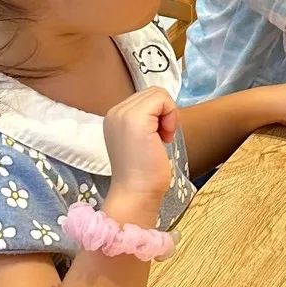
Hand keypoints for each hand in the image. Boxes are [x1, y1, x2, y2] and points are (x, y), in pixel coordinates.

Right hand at [103, 87, 176, 220]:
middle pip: (153, 92)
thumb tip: (163, 108)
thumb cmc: (143, 174)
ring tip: (162, 138)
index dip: (158, 114)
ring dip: (168, 114)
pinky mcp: (135, 119)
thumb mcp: (141, 139)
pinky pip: (162, 99)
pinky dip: (170, 115)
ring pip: (158, 94)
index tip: (157, 138)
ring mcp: (122, 114)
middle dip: (164, 113)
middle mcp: (115, 112)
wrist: (136, 194)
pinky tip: (165, 138)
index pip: (145, 98)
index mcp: (114, 117)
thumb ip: (146, 121)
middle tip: (162, 138)